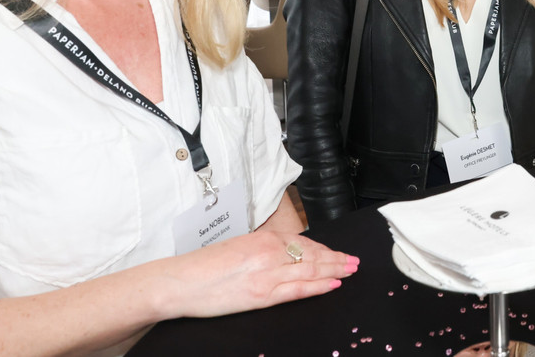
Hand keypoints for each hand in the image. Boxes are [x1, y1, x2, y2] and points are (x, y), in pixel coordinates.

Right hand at [157, 230, 358, 318]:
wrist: (179, 282)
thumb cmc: (203, 267)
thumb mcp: (237, 247)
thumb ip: (261, 250)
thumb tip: (281, 255)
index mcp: (263, 239)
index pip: (302, 242)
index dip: (323, 248)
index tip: (336, 251)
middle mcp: (269, 253)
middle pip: (312, 255)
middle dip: (336, 258)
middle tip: (354, 260)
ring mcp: (268, 274)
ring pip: (310, 270)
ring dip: (335, 270)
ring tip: (350, 270)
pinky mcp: (262, 295)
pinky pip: (298, 290)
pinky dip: (319, 286)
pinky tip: (333, 284)